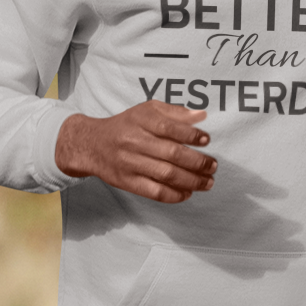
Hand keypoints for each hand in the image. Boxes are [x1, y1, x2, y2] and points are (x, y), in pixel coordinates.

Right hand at [55, 101, 215, 203]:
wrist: (92, 144)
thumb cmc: (126, 125)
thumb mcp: (146, 110)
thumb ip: (174, 112)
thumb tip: (201, 115)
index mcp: (141, 121)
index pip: (169, 128)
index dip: (191, 135)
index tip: (206, 140)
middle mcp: (135, 142)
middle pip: (172, 154)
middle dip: (198, 162)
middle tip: (213, 166)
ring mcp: (131, 164)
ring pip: (166, 175)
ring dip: (192, 181)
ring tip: (208, 182)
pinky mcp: (128, 182)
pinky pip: (155, 192)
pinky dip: (175, 195)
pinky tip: (188, 193)